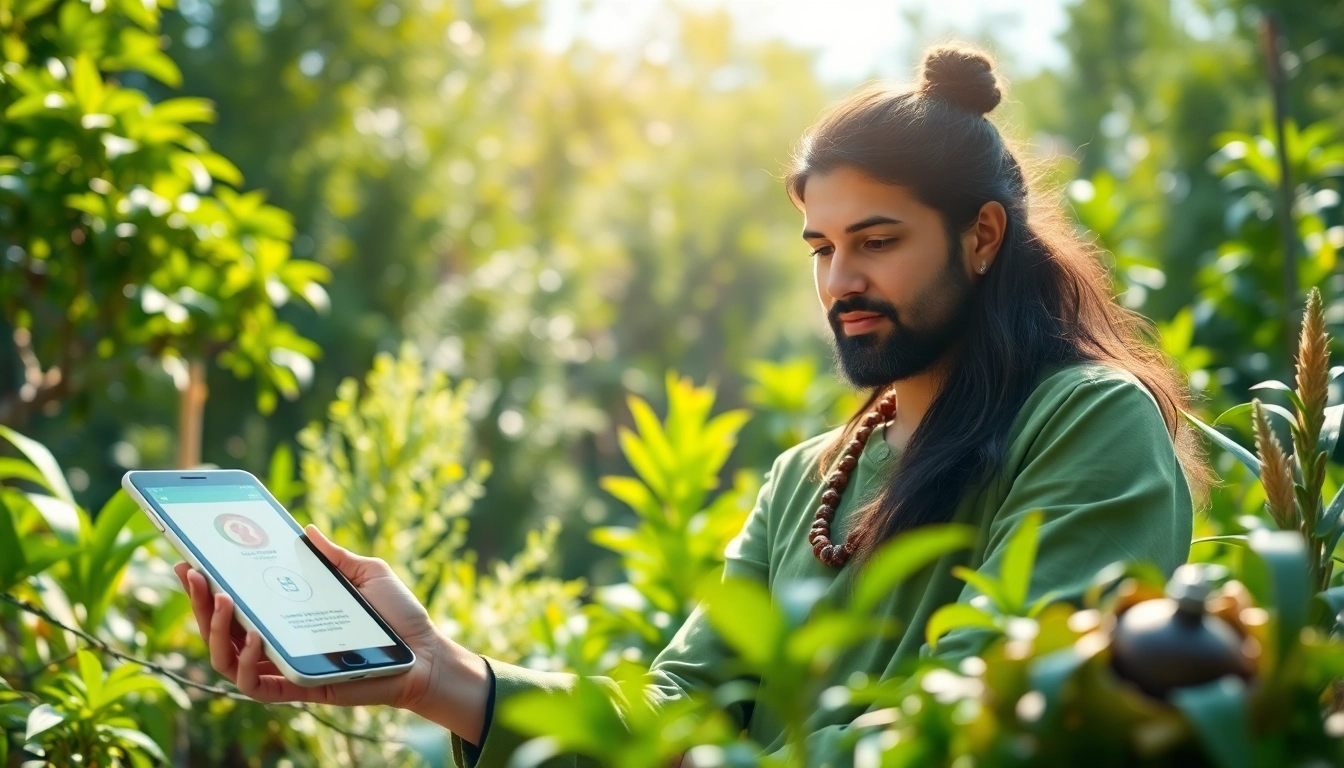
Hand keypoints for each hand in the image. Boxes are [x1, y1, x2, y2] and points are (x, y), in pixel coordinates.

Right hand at [175, 525, 451, 712]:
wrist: (427, 652)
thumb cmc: (398, 616)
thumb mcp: (367, 573)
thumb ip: (335, 556)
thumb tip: (307, 529)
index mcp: (286, 614)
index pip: (234, 603)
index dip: (206, 584)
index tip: (187, 557)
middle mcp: (278, 642)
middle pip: (219, 629)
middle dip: (199, 601)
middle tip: (194, 571)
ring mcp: (285, 666)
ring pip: (224, 659)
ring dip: (215, 629)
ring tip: (224, 597)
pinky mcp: (298, 688)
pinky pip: (255, 686)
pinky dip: (245, 663)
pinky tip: (254, 636)